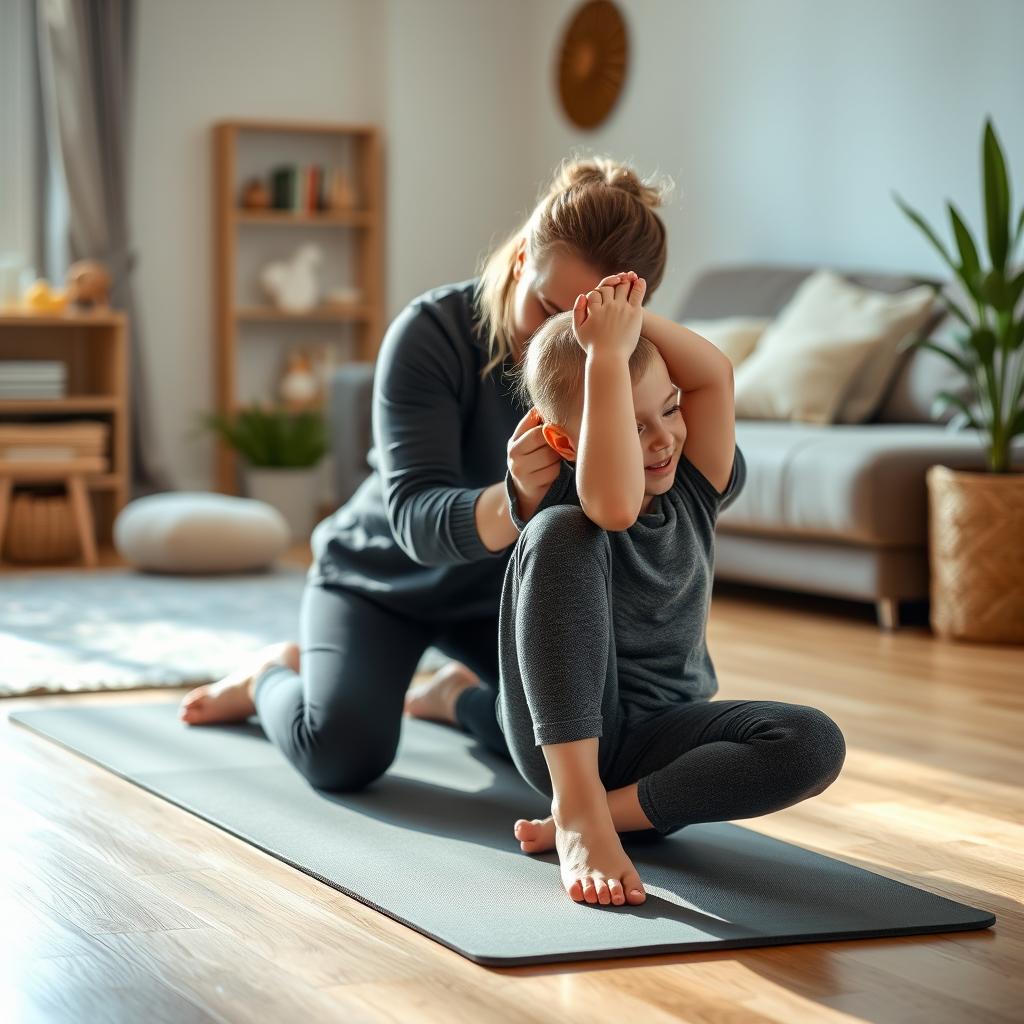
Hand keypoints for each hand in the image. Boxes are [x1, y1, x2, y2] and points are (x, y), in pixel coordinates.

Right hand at [507, 406, 561, 520]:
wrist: (527, 490)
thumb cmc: (534, 458)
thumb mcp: (529, 441)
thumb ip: (536, 424)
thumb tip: (546, 406)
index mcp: (514, 440)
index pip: (535, 424)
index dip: (550, 425)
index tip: (557, 428)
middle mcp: (513, 454)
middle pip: (544, 438)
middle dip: (555, 441)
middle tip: (559, 443)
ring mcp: (520, 471)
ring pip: (550, 455)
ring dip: (558, 456)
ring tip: (554, 458)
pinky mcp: (531, 484)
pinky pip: (553, 471)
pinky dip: (557, 470)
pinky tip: (551, 470)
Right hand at [573, 271, 645, 359]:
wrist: (609, 359)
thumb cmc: (593, 346)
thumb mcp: (578, 330)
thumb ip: (577, 311)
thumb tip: (582, 295)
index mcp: (594, 310)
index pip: (596, 292)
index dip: (598, 292)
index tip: (602, 295)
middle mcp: (607, 307)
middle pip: (609, 287)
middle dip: (612, 283)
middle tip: (618, 280)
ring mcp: (621, 309)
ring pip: (623, 286)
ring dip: (625, 280)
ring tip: (628, 278)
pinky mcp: (634, 313)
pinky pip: (637, 293)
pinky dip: (639, 285)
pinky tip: (640, 280)